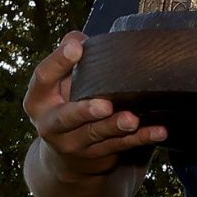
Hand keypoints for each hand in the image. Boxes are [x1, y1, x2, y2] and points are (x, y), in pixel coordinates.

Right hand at [24, 30, 165, 183]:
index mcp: (38, 100)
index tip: (77, 47)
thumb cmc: (65, 105)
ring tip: (132, 120)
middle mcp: (50, 125)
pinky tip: (158, 131)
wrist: (65, 158)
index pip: (43, 78)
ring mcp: (73, 144)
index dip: (58, 61)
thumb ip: (68, 61)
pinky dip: (141, 137)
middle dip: (85, 111)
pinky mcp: (97, 156)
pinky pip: (121, 146)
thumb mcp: (59, 84)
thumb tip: (78, 38)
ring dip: (115, 126)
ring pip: (95, 134)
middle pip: (66, 118)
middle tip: (105, 105)